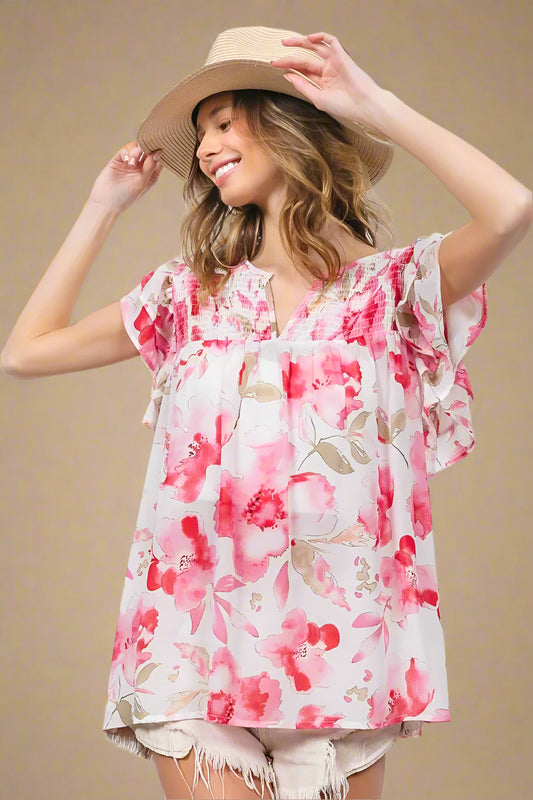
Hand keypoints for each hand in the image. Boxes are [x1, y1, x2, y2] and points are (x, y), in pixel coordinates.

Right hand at [88, 142, 162, 214]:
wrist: (105, 202)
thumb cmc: (126, 197)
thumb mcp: (142, 182)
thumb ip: (150, 166)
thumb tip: (158, 151)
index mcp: (150, 174)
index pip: (158, 159)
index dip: (159, 152)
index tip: (160, 148)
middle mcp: (141, 168)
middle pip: (148, 151)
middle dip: (147, 149)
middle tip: (145, 151)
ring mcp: (129, 163)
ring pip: (137, 149)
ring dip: (136, 152)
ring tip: (132, 163)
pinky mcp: (118, 160)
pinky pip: (125, 150)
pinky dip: (127, 153)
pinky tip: (127, 161)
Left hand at [271, 32, 387, 131]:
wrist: (363, 105)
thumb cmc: (344, 106)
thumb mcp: (318, 98)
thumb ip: (303, 86)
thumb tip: (288, 76)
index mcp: (323, 82)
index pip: (303, 72)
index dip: (290, 68)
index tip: (276, 67)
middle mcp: (328, 71)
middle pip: (306, 60)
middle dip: (290, 58)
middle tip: (275, 59)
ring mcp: (335, 62)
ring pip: (315, 48)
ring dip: (300, 43)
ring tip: (285, 43)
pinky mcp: (342, 55)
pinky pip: (331, 41)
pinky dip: (320, 37)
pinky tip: (308, 38)